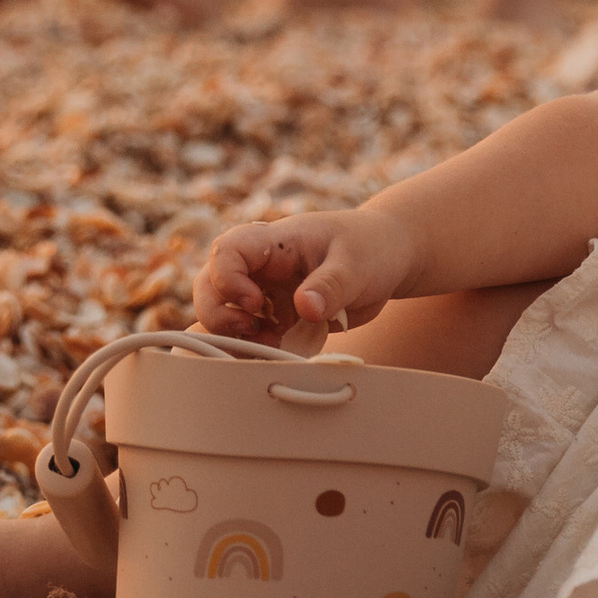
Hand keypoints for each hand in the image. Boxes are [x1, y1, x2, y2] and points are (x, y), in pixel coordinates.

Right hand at [194, 204, 422, 346]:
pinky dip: (253, 350)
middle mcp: (261, 268)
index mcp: (274, 242)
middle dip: (220, 315)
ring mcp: (266, 294)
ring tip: (271, 346)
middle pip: (209, 286)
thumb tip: (305, 308)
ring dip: (233, 337)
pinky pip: (249, 336)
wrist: (388, 257)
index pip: (226, 251)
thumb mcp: (356, 262)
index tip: (257, 303)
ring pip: (222, 314)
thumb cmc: (369, 248)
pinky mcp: (277, 319)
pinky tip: (277, 355)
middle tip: (256, 333)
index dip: (228, 280)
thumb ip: (330, 284)